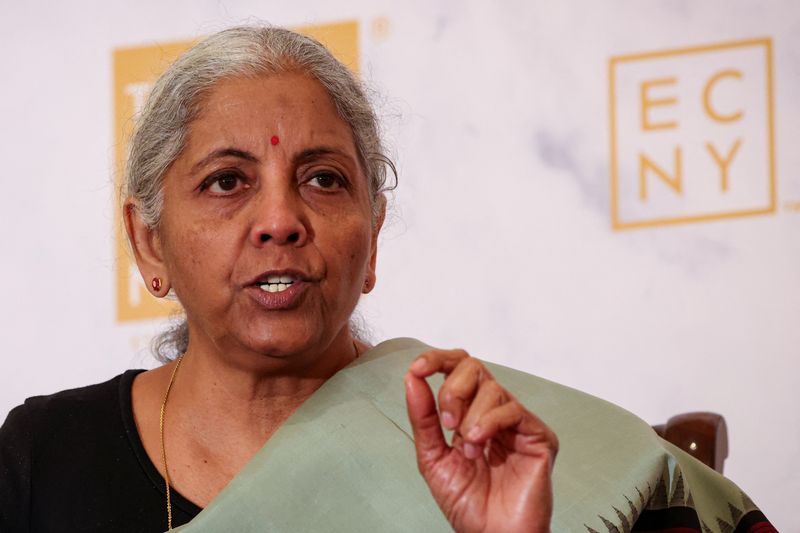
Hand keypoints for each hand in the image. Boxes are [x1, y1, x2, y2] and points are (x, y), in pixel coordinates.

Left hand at [405, 349, 557, 532]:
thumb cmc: (468, 504)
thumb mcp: (433, 457)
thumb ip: (423, 418)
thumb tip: (412, 378)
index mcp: (470, 413)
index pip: (458, 368)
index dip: (437, 360)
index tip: (418, 368)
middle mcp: (495, 412)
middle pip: (473, 366)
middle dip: (452, 390)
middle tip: (448, 425)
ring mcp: (518, 422)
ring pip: (491, 387)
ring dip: (470, 419)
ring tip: (469, 450)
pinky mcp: (538, 435)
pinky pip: (512, 409)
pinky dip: (489, 422)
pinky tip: (479, 444)